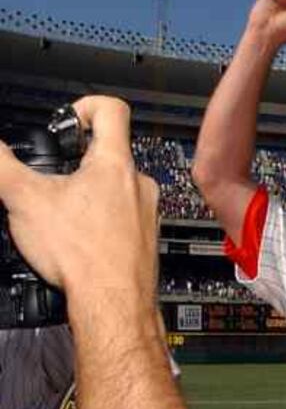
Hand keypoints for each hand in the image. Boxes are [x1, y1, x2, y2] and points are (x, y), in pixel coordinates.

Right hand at [0, 96, 158, 300]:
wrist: (114, 302)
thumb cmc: (85, 255)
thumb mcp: (24, 200)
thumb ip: (1, 165)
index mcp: (115, 164)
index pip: (112, 110)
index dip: (85, 106)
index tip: (68, 120)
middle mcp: (139, 185)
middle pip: (111, 154)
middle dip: (78, 162)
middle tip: (53, 178)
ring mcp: (147, 213)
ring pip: (117, 189)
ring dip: (90, 194)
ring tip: (64, 213)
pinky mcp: (146, 239)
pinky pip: (125, 218)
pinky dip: (102, 221)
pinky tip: (81, 238)